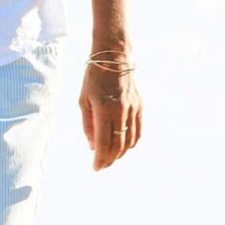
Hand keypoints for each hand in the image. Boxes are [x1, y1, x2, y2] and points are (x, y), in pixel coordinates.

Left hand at [80, 53, 142, 169]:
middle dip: (109, 159)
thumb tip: (92, 146)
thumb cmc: (93, 78)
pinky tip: (124, 147)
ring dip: (121, 153)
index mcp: (103, 110)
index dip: (100, 158)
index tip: (95, 168)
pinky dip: (132, 142)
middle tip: (102, 167)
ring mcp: (133, 109)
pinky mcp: (140, 106)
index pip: (103, 142)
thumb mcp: (83, 100)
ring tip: (111, 159)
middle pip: (118, 145)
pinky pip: (139, 130)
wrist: (114, 57)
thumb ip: (88, 124)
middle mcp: (121, 111)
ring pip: (130, 140)